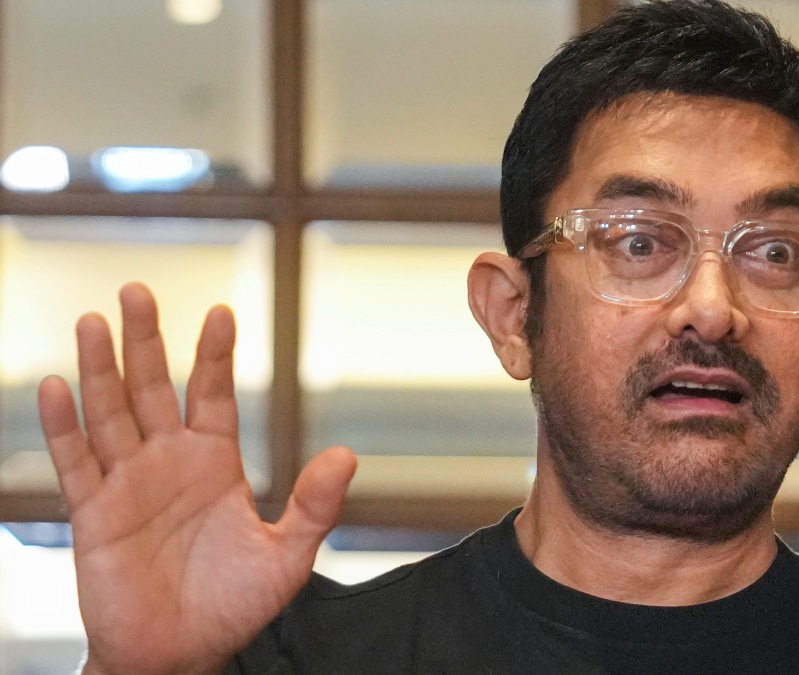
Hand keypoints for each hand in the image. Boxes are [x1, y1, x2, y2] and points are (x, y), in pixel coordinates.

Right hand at [38, 283, 356, 674]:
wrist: (181, 656)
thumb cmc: (233, 605)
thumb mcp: (288, 557)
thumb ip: (315, 506)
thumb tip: (346, 456)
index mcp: (216, 463)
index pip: (214, 393)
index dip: (215, 354)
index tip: (220, 313)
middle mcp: (169, 462)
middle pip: (154, 388)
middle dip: (146, 340)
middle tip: (137, 291)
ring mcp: (129, 484)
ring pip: (110, 413)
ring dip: (100, 369)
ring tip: (93, 322)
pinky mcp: (94, 515)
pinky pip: (76, 464)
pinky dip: (64, 427)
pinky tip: (57, 387)